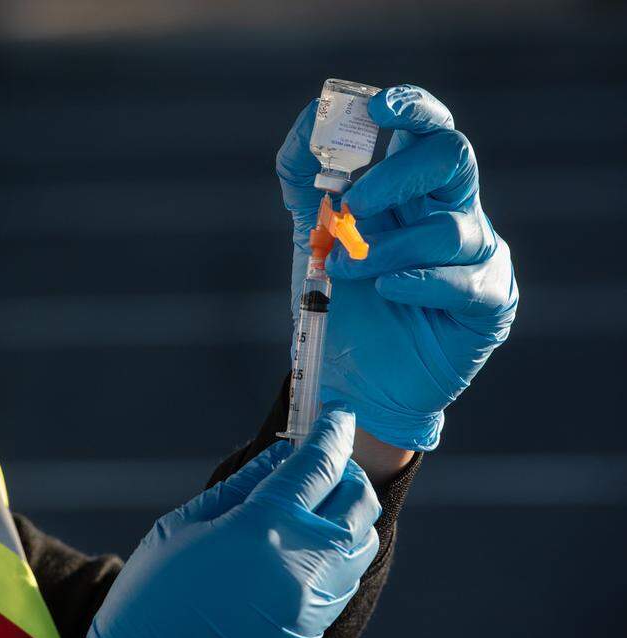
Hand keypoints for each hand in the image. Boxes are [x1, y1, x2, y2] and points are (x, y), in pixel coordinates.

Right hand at [88, 406, 379, 637]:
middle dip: (346, 471)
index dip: (332, 432)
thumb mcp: (185, 524)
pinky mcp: (313, 627)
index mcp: (262, 528)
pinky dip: (338, 548)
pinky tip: (308, 541)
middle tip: (322, 460)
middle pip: (358, 501)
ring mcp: (313, 601)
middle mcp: (301, 563)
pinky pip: (346, 576)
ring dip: (348, 512)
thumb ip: (242, 486)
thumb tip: (282, 455)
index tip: (336, 414)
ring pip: (361, 540)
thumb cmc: (154, 590)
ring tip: (317, 501)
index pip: (319, 466)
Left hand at [276, 85, 517, 450]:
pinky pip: (468, 280)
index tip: (379, 109)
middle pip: (454, 157)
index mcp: (412, 186)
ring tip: (348, 270)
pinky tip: (389, 288)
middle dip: (399, 175)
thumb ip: (304, 172)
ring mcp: (476, 256)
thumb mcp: (310, 229)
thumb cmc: (338, 298)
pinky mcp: (488, 302)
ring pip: (450, 228)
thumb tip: (314, 116)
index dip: (413, 107)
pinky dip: (423, 281)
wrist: (347, 375)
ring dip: (388, 248)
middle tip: (354, 206)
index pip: (429, 127)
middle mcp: (450, 210)